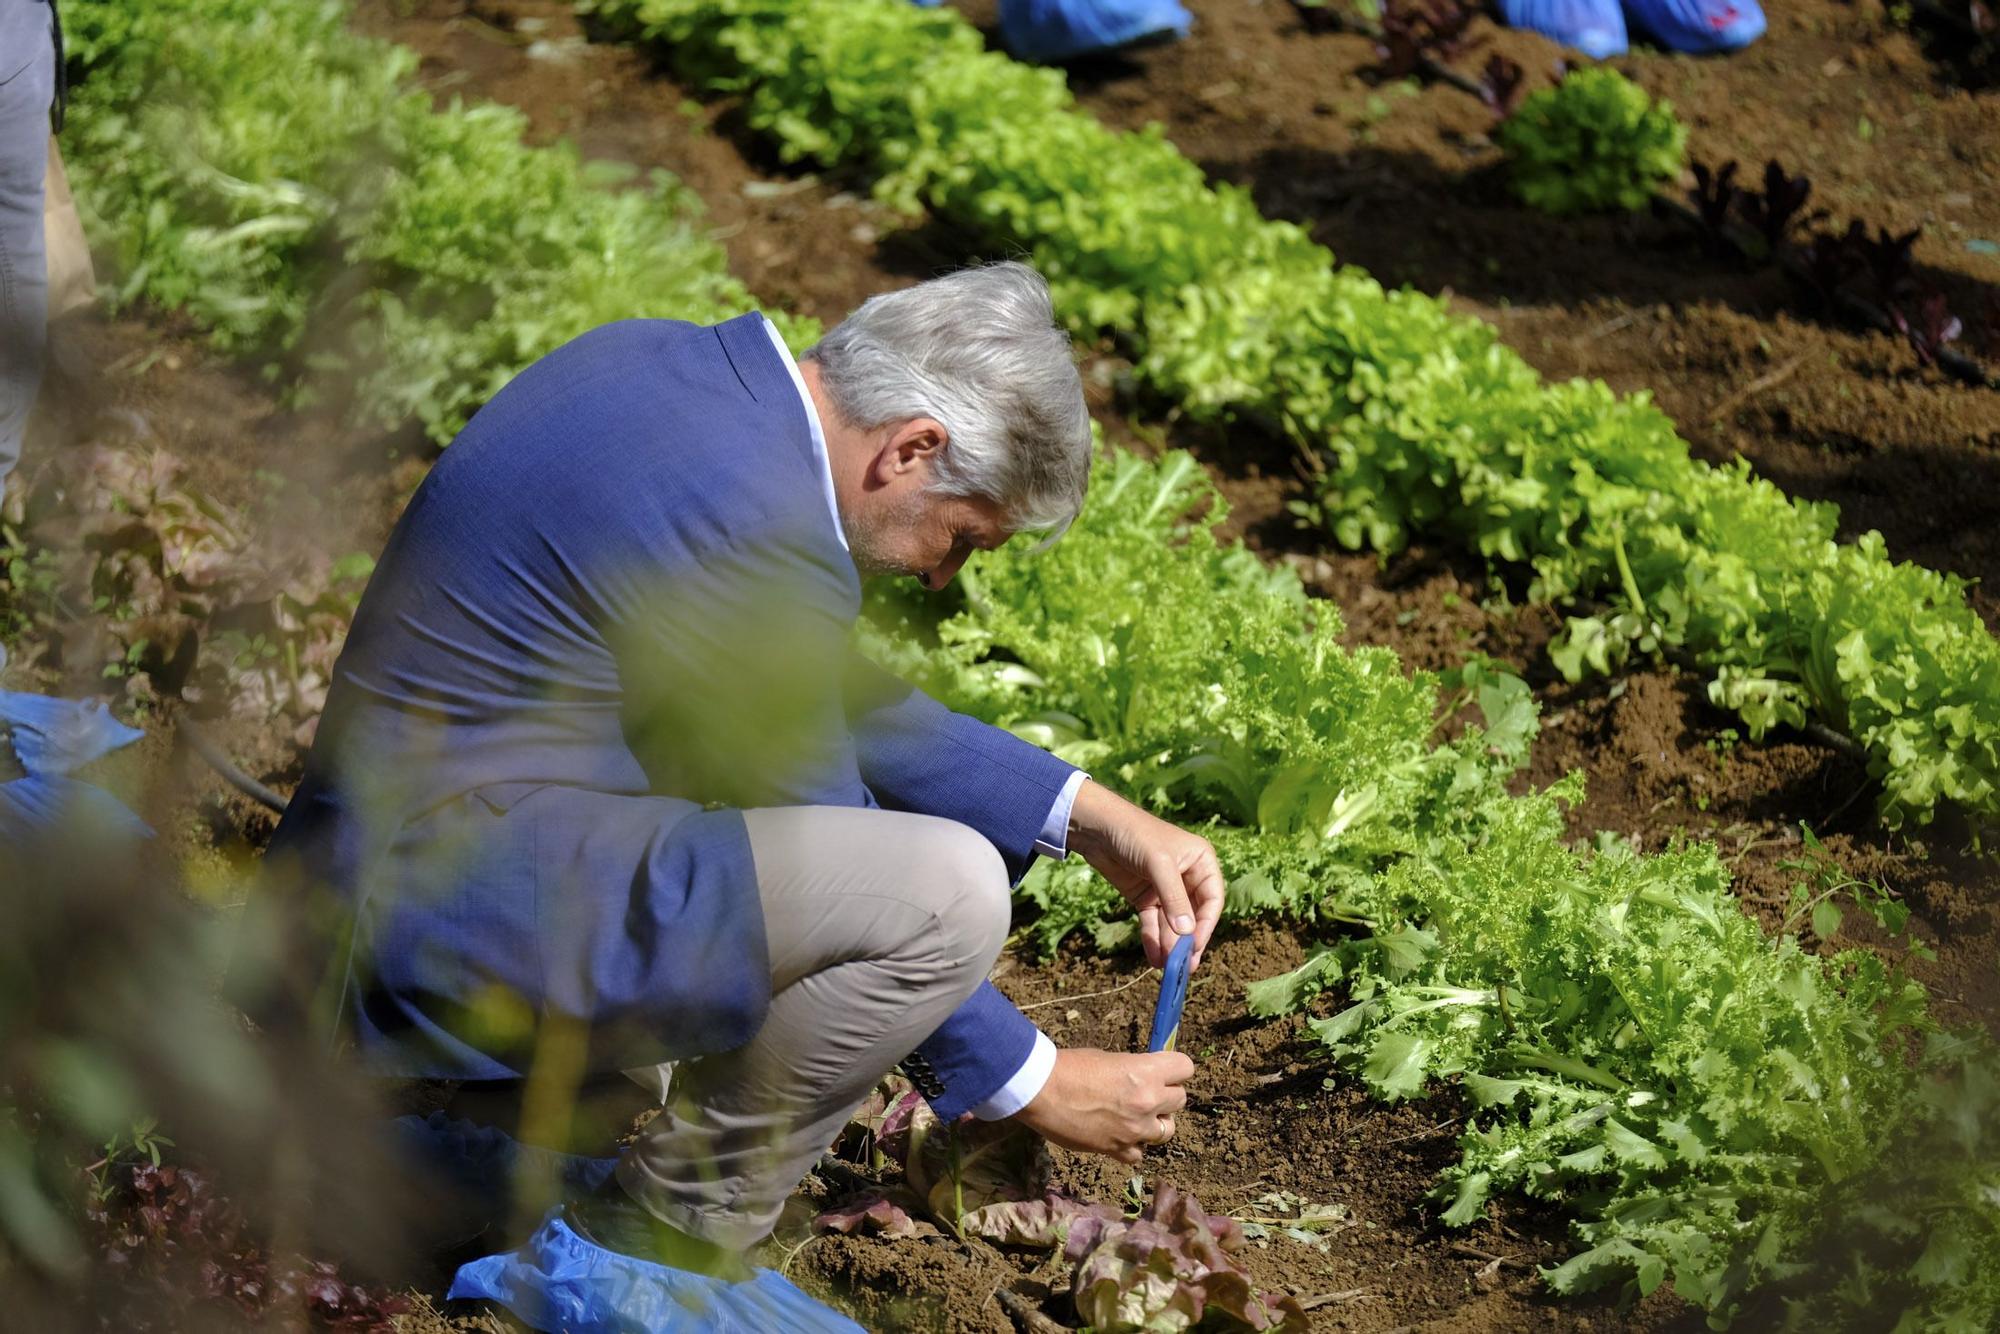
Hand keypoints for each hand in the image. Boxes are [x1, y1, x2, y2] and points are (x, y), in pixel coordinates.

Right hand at [1010, 1047, 1193, 1163]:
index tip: (1164, 1070)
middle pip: (1180, 1100)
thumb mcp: (1108, 1059)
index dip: (1175, 1068)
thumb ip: (1133, 1070)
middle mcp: (1147, 1101)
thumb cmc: (1069, 1066)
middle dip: (1166, 1096)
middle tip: (1147, 1093)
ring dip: (1155, 1123)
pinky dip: (1132, 1147)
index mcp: (1146, 1072)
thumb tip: (1142, 1077)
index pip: (1185, 1067)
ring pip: (1167, 1131)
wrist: (1041, 1091)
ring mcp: (1134, 1129)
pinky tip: (1118, 1136)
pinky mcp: (1117, 1150)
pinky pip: (1139, 1155)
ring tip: (1136, 1117)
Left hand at [1066, 780, 1223, 968]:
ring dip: (1169, 945)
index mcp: (1201, 862)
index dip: (1205, 925)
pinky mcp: (1145, 898)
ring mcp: (1165, 890)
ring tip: (1167, 967)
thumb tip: (1188, 934)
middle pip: (1193, 916)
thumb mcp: (1158, 864)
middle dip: (1188, 941)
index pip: (1212, 900)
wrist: (1097, 827)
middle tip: (1184, 967)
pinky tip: (1153, 958)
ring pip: (1172, 924)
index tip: (1195, 947)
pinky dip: (1153, 940)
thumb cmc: (1135, 834)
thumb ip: (1174, 898)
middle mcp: (1188, 877)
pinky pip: (1153, 923)